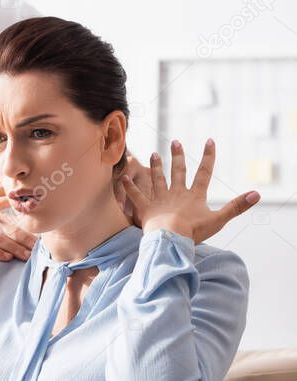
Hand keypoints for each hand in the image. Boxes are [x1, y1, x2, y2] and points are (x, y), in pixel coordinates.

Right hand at [0, 210, 37, 273]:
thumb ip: (8, 234)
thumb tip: (33, 244)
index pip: (17, 226)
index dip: (31, 235)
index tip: (42, 245)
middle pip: (11, 232)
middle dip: (27, 242)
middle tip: (38, 251)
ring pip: (1, 240)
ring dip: (16, 249)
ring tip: (27, 257)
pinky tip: (6, 258)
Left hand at [120, 138, 260, 243]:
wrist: (170, 239)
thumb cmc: (194, 231)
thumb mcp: (219, 219)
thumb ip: (237, 206)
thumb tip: (256, 194)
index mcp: (194, 196)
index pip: (204, 173)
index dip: (208, 157)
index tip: (209, 141)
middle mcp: (176, 193)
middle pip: (178, 171)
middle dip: (178, 156)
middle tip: (175, 142)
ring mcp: (160, 200)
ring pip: (157, 179)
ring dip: (156, 167)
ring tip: (153, 154)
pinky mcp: (146, 209)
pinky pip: (136, 196)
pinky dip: (130, 187)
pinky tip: (123, 177)